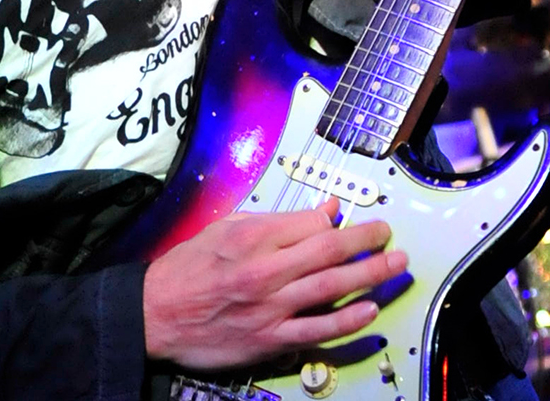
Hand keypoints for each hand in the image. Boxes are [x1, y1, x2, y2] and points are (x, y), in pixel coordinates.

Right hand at [142, 197, 406, 370]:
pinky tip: (369, 309)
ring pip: (333, 287)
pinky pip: (318, 330)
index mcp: (251, 237)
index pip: (312, 223)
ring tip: (396, 265)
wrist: (154, 315)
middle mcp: (264, 270)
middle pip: (331, 250)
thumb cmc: (186, 270)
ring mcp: (270, 307)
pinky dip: (347, 320)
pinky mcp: (270, 339)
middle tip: (389, 235)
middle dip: (368, 241)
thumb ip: (273, 220)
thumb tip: (320, 211)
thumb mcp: (224, 228)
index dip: (338, 220)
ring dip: (371, 275)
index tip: (352, 219)